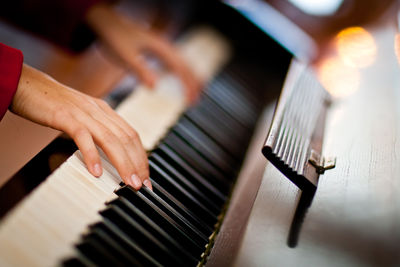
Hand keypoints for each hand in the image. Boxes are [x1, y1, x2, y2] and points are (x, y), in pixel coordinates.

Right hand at [10, 64, 150, 189]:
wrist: (26, 84)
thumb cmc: (53, 104)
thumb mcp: (82, 117)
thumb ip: (97, 131)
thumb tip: (109, 154)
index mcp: (105, 111)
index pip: (131, 135)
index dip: (141, 156)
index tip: (145, 176)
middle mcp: (98, 111)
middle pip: (126, 138)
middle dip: (138, 163)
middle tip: (143, 185)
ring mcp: (83, 113)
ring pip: (111, 139)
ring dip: (123, 163)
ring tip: (129, 183)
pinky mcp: (64, 116)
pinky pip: (82, 136)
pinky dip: (92, 154)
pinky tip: (96, 172)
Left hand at [86, 3, 200, 102]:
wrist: (106, 22)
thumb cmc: (114, 36)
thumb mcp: (125, 56)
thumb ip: (140, 71)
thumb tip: (154, 87)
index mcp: (161, 48)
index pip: (181, 69)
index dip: (188, 85)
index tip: (191, 100)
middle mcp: (165, 46)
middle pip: (186, 66)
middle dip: (194, 83)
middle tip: (196, 100)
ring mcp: (162, 47)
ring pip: (183, 63)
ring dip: (190, 77)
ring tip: (194, 91)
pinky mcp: (156, 49)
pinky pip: (174, 62)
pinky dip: (181, 72)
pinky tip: (179, 79)